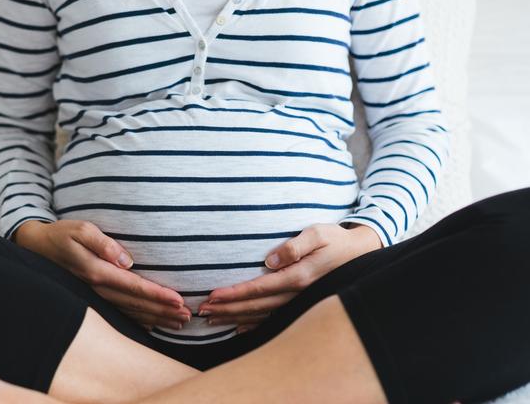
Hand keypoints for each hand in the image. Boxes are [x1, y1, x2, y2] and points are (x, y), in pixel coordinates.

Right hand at [14, 220, 190, 329]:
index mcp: (97, 272)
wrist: (36, 247)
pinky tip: (154, 325)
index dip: (157, 294)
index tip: (178, 300)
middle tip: (188, 317)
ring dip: (155, 318)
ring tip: (178, 323)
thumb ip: (103, 243)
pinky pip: (121, 313)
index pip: (134, 286)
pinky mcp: (94, 297)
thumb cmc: (62, 234)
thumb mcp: (81, 230)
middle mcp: (98, 289)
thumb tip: (126, 259)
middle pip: (137, 304)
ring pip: (131, 312)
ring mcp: (95, 296)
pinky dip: (139, 320)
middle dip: (163, 311)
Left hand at [198, 223, 381, 332]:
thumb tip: (269, 261)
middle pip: (254, 306)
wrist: (361, 254)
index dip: (233, 294)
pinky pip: (273, 320)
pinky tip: (239, 328)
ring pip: (260, 315)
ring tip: (212, 319)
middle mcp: (296, 295)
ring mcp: (298, 302)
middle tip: (201, 311)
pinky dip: (253, 325)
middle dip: (227, 309)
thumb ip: (294, 246)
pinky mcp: (299, 304)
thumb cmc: (335, 240)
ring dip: (235, 318)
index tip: (212, 296)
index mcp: (297, 277)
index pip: (258, 289)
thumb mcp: (317, 233)